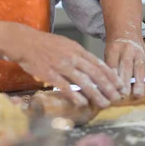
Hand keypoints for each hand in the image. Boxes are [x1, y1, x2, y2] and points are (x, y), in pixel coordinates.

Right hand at [3, 25, 124, 108]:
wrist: (25, 42)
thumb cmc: (45, 44)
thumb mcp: (66, 44)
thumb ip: (79, 55)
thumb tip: (93, 68)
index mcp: (77, 49)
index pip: (99, 64)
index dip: (111, 76)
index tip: (120, 85)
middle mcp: (71, 57)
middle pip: (95, 73)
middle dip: (108, 87)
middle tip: (116, 97)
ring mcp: (60, 65)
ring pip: (83, 81)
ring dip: (96, 94)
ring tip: (104, 103)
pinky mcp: (49, 74)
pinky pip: (65, 86)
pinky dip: (75, 95)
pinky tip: (82, 103)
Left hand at [104, 38, 144, 97]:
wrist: (127, 34)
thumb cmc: (114, 49)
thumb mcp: (107, 53)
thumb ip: (108, 66)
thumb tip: (106, 85)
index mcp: (114, 48)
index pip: (113, 62)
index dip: (113, 75)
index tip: (112, 87)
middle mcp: (127, 50)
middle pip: (126, 66)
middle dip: (125, 81)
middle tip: (124, 94)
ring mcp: (138, 54)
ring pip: (139, 68)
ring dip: (139, 82)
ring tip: (138, 95)